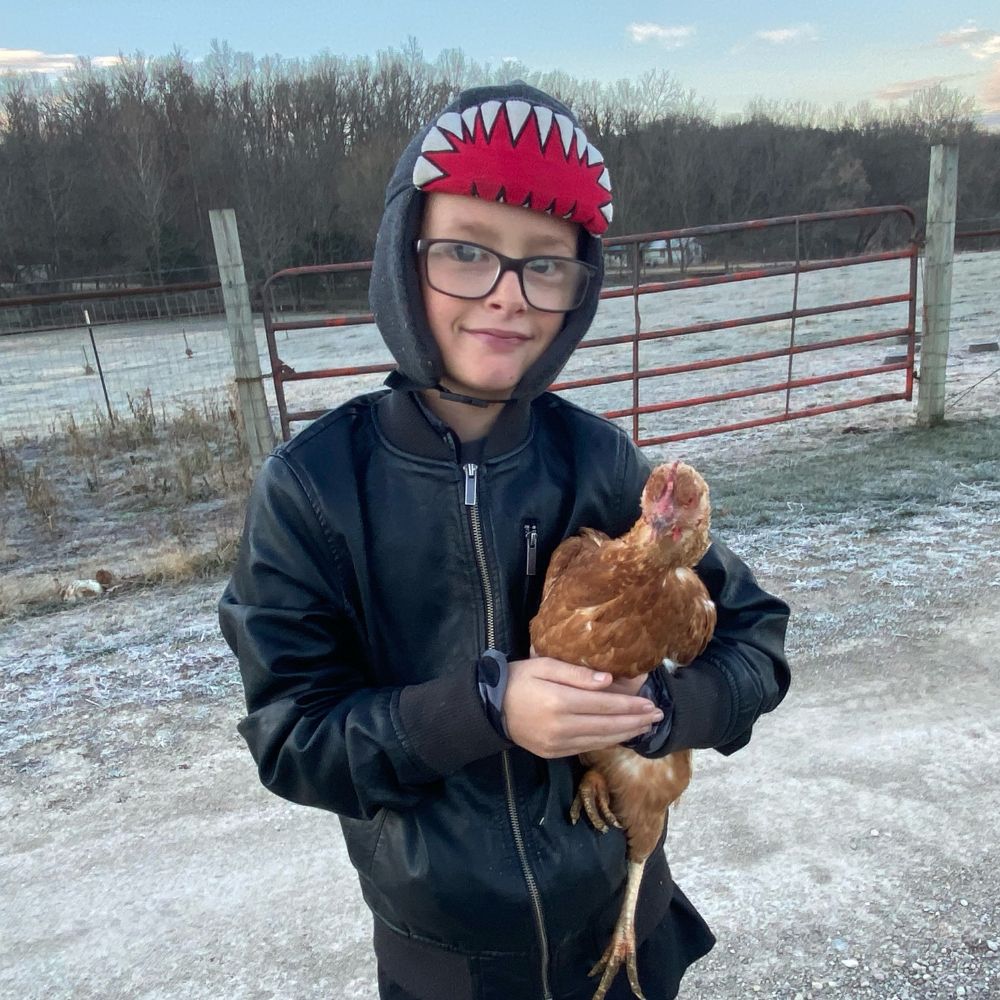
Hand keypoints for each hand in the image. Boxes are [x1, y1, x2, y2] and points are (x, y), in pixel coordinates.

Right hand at [502, 656, 661, 758]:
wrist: (491, 708)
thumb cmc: (518, 679)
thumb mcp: (544, 665)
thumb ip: (576, 673)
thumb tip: (608, 681)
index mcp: (559, 702)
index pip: (605, 705)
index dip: (630, 705)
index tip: (651, 702)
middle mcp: (561, 727)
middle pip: (608, 725)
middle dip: (635, 721)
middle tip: (658, 715)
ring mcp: (558, 744)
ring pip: (601, 740)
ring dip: (626, 733)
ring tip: (645, 726)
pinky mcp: (554, 753)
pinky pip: (587, 748)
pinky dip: (608, 741)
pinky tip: (620, 734)